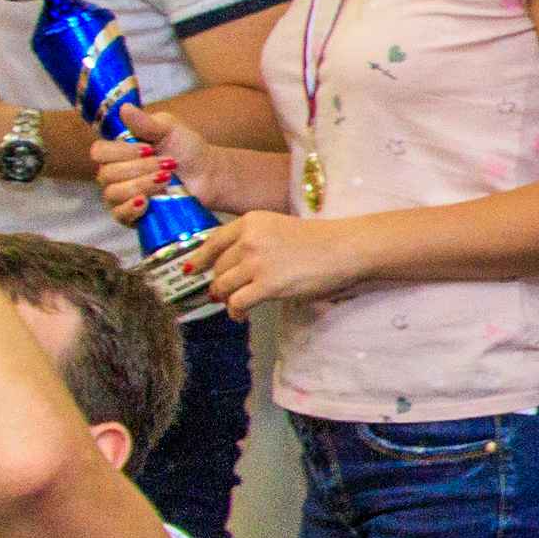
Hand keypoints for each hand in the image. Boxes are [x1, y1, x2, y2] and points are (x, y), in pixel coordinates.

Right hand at [93, 110, 207, 224]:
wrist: (208, 175)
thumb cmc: (186, 149)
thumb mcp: (169, 129)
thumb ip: (146, 122)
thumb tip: (124, 108)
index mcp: (118, 151)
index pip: (99, 152)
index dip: (122, 151)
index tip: (149, 148)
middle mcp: (114, 173)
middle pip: (107, 174)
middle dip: (140, 168)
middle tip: (168, 164)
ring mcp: (122, 196)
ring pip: (113, 193)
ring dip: (142, 185)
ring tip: (167, 180)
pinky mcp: (132, 216)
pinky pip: (119, 215)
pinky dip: (131, 209)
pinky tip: (146, 202)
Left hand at [195, 209, 371, 315]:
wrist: (345, 249)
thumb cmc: (321, 241)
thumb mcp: (279, 228)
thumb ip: (255, 240)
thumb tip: (235, 266)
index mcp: (251, 222)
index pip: (213, 241)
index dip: (199, 258)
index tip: (192, 269)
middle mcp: (248, 240)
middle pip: (218, 267)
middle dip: (217, 283)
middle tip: (221, 294)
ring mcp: (256, 263)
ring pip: (224, 286)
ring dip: (225, 299)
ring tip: (232, 306)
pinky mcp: (267, 285)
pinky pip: (237, 302)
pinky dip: (235, 312)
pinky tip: (240, 315)